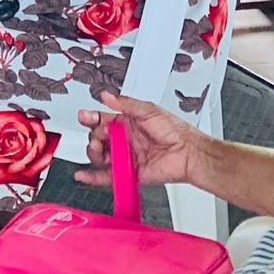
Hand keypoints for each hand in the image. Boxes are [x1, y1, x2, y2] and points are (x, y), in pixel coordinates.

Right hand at [75, 92, 210, 189]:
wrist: (189, 154)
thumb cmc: (175, 131)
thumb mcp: (149, 110)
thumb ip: (125, 104)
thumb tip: (106, 96)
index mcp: (127, 123)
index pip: (102, 119)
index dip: (91, 117)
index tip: (84, 116)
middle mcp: (124, 140)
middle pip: (98, 138)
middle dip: (93, 136)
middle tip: (99, 136)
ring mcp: (126, 157)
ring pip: (100, 156)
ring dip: (93, 153)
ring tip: (98, 150)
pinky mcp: (129, 173)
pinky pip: (108, 176)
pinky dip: (93, 177)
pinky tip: (84, 176)